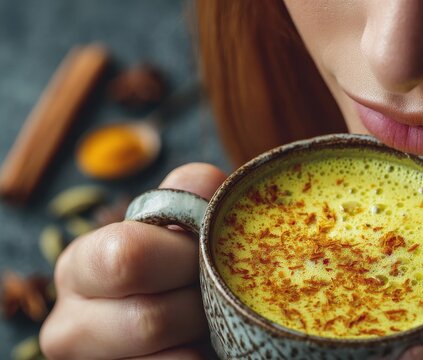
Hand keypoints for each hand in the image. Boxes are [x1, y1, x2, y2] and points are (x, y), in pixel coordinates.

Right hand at [40, 163, 226, 358]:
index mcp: (80, 266)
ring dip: (203, 334)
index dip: (184, 256)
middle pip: (149, 319)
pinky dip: (200, 357)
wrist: (175, 311)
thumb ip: (193, 194)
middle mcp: (68, 323)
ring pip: (172, 359)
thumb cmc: (178, 263)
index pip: (128, 258)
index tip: (204, 253)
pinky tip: (196, 344)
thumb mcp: (181, 222)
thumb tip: (206, 187)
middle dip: (198, 303)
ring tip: (204, 317)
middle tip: (211, 292)